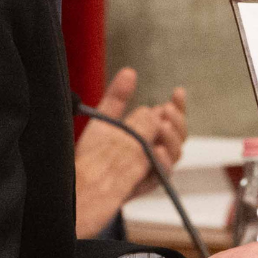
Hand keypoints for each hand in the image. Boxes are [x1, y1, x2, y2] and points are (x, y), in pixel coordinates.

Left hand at [73, 68, 187, 236]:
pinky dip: (164, 161)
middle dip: (177, 120)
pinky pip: (163, 174)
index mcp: (149, 133)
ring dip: (173, 137)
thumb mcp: (104, 120)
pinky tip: (157, 151)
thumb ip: (117, 98)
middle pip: (179, 134)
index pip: (171, 118)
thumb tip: (130, 72)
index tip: (178, 91)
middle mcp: (155, 150)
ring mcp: (153, 168)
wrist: (78, 185)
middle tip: (166, 110)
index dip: (178, 105)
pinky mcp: (147, 183)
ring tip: (162, 127)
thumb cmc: (92, 154)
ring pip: (176, 152)